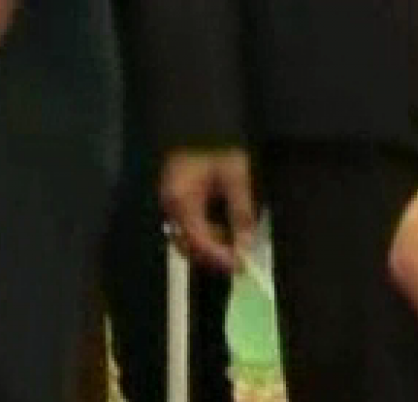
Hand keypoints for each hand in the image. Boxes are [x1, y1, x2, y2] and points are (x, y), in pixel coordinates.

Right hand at [160, 149, 256, 271]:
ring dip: (211, 247)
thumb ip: (241, 214)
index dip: (220, 257)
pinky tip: (223, 230)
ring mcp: (170, 204)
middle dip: (215, 256)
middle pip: (188, 246)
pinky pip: (187, 228)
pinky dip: (206, 235)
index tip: (242, 265)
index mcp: (183, 200)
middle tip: (241, 258)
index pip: (198, 241)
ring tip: (235, 242)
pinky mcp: (175, 201)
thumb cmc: (217, 145)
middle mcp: (170, 206)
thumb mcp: (236, 178)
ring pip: (186, 240)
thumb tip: (246, 246)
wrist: (198, 121)